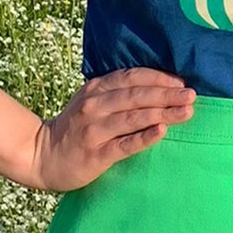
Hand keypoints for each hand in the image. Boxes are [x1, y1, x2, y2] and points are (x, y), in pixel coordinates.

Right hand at [31, 67, 195, 191]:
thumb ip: (117, 93)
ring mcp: (94, 130)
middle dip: (167, 94)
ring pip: (133, 118)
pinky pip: (124, 144)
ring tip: (187, 112)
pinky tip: (162, 131)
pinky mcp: (95, 154)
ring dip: (162, 113)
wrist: (41, 155)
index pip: (132, 77)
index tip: (182, 83)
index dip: (159, 78)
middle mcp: (94, 106)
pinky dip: (144, 137)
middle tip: (192, 96)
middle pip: (136, 96)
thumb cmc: (75, 128)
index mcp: (96, 89)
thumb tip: (158, 88)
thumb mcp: (91, 101)